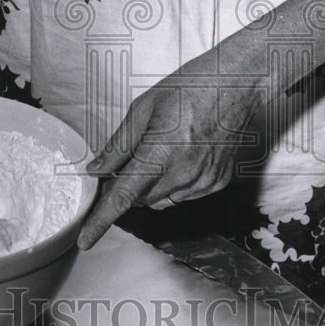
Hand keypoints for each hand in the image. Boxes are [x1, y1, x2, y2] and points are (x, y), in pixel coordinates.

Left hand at [77, 48, 265, 248]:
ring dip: (149, 187)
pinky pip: (183, 195)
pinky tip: (178, 156)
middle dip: (125, 187)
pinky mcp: (217, 182)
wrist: (239, 84)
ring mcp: (203, 182)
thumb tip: (96, 170)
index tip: (85, 240)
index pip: (123, 197)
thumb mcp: (144, 107)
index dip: (100, 221)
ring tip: (157, 152)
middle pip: (139, 200)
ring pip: (160, 201)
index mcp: (161, 153)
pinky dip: (172, 184)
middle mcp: (184, 174)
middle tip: (126, 160)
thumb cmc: (190, 87)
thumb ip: (119, 144)